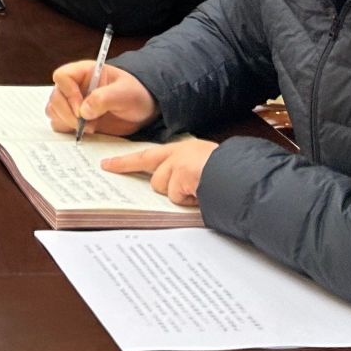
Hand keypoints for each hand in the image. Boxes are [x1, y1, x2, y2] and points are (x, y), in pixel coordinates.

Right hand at [45, 60, 158, 136]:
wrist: (143, 110)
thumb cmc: (136, 93)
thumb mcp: (125, 93)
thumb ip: (104, 98)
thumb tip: (83, 111)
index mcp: (84, 72)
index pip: (62, 76)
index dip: (68, 93)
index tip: (82, 109)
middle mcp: (75, 86)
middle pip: (55, 97)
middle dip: (68, 114)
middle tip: (87, 124)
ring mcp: (73, 103)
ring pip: (53, 111)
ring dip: (67, 122)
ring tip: (90, 128)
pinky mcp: (75, 118)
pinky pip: (60, 124)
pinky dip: (68, 130)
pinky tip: (86, 132)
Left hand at [101, 137, 218, 205]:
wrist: (242, 172)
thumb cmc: (229, 171)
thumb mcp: (202, 168)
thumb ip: (183, 174)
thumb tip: (172, 189)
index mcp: (183, 150)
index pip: (151, 155)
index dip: (128, 161)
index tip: (109, 164)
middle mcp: (178, 153)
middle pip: (148, 164)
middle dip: (131, 168)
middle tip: (108, 167)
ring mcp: (178, 163)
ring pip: (161, 186)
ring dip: (177, 193)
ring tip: (198, 191)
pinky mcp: (181, 174)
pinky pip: (175, 195)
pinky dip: (188, 199)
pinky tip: (201, 193)